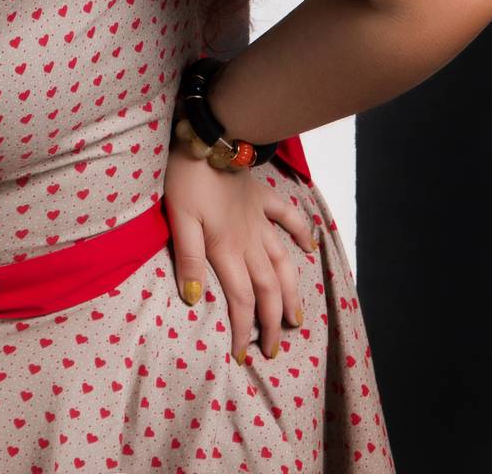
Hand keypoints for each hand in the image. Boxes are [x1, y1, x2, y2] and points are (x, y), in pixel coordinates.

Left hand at [162, 140, 317, 362]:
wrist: (209, 135)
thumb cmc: (187, 176)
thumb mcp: (179, 218)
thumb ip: (190, 258)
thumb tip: (196, 300)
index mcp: (226, 248)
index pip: (240, 299)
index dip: (243, 329)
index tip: (243, 356)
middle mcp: (249, 240)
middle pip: (267, 288)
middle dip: (271, 322)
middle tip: (275, 349)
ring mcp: (260, 218)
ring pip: (283, 262)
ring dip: (291, 291)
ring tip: (298, 317)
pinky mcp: (264, 197)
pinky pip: (289, 218)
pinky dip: (302, 233)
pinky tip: (311, 247)